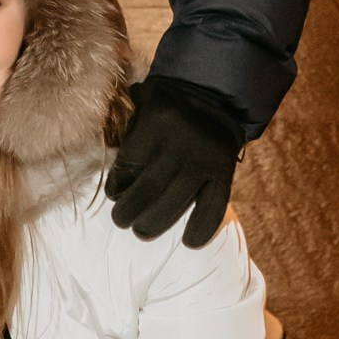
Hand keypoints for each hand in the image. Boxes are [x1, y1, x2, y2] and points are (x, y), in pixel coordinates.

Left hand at [105, 74, 243, 247]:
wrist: (217, 96)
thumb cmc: (169, 105)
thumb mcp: (145, 103)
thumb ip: (128, 133)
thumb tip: (113, 178)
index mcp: (157, 122)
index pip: (128, 165)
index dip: (117, 187)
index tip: (115, 195)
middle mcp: (181, 142)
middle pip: (147, 189)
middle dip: (128, 212)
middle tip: (122, 220)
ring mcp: (204, 159)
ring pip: (174, 203)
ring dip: (153, 224)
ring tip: (141, 230)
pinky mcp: (224, 172)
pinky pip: (213, 207)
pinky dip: (201, 228)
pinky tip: (189, 242)